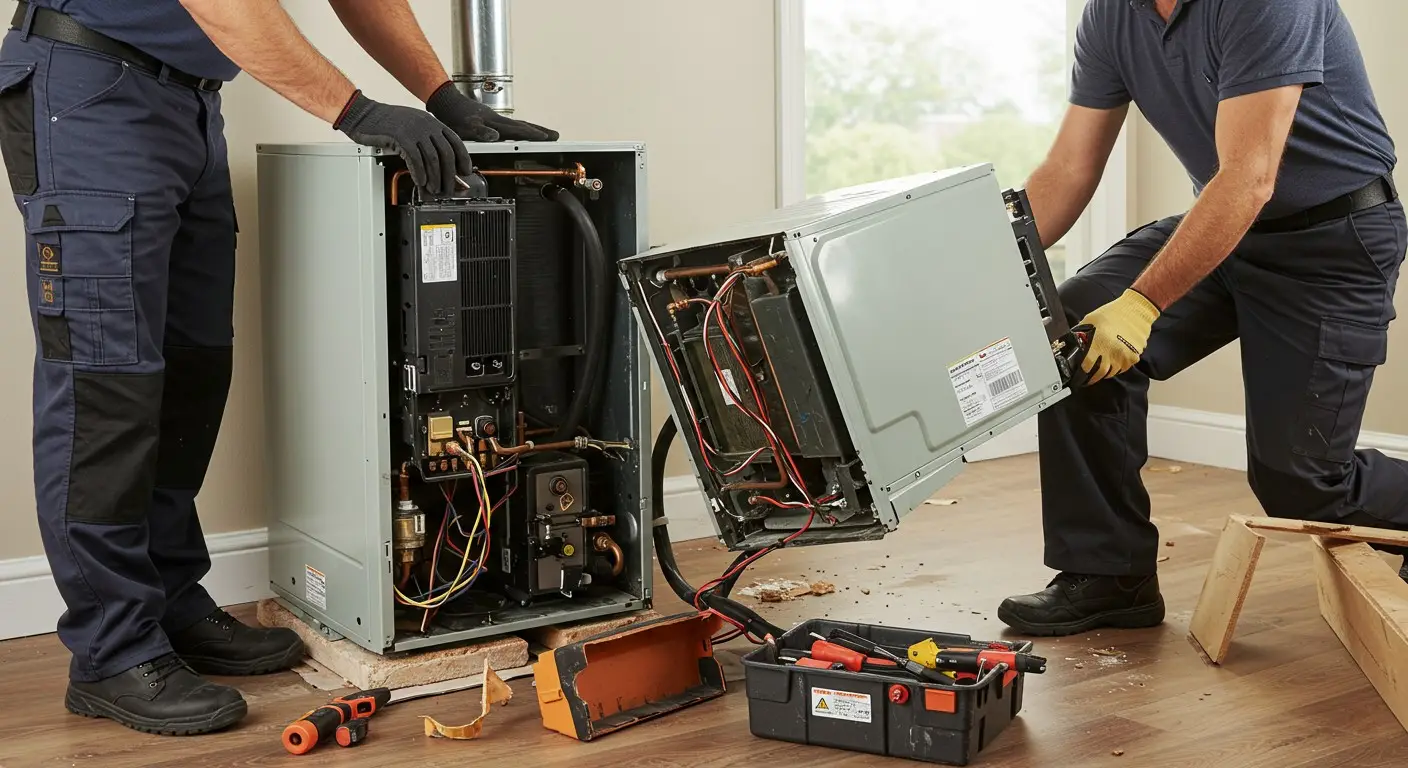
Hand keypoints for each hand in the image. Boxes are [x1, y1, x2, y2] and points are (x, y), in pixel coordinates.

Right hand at [335, 90, 470, 196]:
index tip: (466, 171)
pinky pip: (415, 158)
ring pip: (432, 158)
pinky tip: (420, 181)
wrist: (364, 114)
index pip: (455, 141)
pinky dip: (419, 172)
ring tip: (434, 189)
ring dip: (435, 177)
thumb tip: (438, 163)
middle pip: (446, 153)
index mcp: (432, 122)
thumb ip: (426, 141)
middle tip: (449, 188)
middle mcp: (426, 124)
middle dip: (450, 174)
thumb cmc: (386, 122)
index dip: (463, 158)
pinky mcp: (400, 137)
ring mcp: (414, 130)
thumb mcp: (412, 127)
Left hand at [425, 81, 559, 141]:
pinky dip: (521, 129)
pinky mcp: (490, 120)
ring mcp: (495, 119)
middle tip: (556, 136)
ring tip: (545, 134)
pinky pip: (510, 125)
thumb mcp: (465, 128)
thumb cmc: (453, 116)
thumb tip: (496, 136)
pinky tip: (521, 132)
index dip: (534, 135)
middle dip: (540, 132)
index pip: (519, 130)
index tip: (548, 138)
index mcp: (495, 124)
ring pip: (519, 125)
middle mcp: (498, 121)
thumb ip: (481, 132)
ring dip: (533, 129)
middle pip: (524, 126)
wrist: (445, 101)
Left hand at [1076, 289, 1159, 384]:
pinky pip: (1124, 367)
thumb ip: (1081, 333)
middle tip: (1089, 376)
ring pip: (1113, 372)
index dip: (1082, 372)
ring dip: (1106, 371)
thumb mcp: (1090, 320)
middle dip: (1093, 376)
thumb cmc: (1112, 313)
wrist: (1136, 309)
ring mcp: (1124, 356)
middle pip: (1100, 373)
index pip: (1087, 366)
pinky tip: (1114, 360)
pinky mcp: (1134, 357)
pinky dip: (1118, 366)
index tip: (1080, 374)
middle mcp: (1112, 352)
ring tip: (1102, 367)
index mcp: (1099, 343)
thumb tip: (1073, 343)